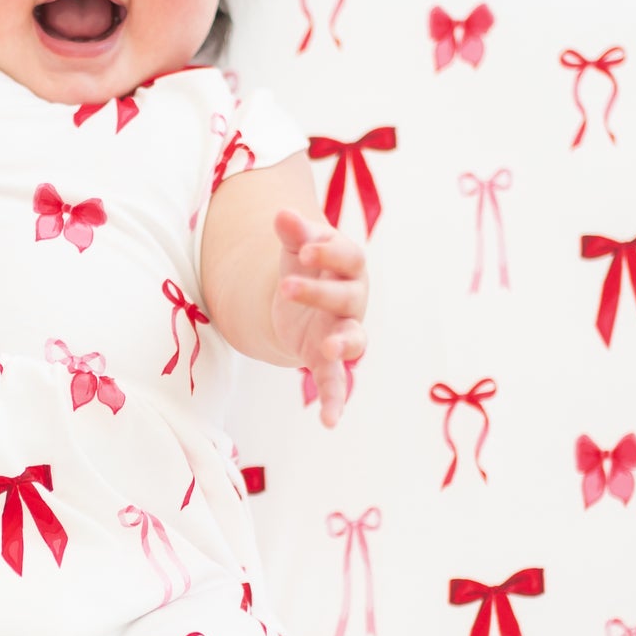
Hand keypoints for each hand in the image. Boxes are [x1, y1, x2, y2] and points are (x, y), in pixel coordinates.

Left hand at [270, 207, 366, 428]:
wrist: (301, 298)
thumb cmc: (305, 266)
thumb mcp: (296, 248)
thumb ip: (293, 233)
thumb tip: (282, 213)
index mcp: (348, 266)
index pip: (348, 256)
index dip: (328, 251)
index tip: (303, 249)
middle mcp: (354, 300)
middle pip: (347, 297)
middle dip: (319, 293)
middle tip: (286, 286)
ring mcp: (343, 331)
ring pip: (354, 338)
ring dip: (344, 344)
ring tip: (329, 349)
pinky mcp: (326, 358)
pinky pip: (337, 382)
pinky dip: (335, 401)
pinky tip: (329, 422)